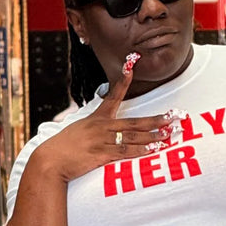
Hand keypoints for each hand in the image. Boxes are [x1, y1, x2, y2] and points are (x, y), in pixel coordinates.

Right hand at [31, 56, 175, 183]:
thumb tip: (103, 132)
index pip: (113, 96)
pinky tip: (152, 149)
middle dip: (157, 119)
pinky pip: (124, 151)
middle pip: (134, 121)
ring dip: (153, 136)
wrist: (50, 160)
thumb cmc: (63, 149)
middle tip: (174, 116)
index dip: (123, 81)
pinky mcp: (100, 154)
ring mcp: (102, 140)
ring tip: (170, 134)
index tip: (131, 65)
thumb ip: (92, 130)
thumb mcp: (78, 132)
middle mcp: (102, 127)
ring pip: (133, 136)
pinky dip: (139, 150)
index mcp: (96, 119)